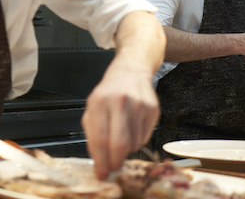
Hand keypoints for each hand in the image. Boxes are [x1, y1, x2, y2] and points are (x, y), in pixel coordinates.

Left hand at [82, 62, 159, 180]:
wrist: (130, 71)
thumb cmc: (108, 92)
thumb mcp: (92, 108)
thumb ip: (92, 133)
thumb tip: (98, 160)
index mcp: (99, 101)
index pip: (99, 138)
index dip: (100, 161)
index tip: (101, 173)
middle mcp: (119, 102)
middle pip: (120, 144)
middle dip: (115, 162)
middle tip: (113, 167)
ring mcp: (138, 105)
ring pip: (134, 144)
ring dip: (126, 148)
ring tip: (122, 133)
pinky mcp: (153, 109)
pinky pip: (145, 138)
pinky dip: (137, 139)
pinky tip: (132, 125)